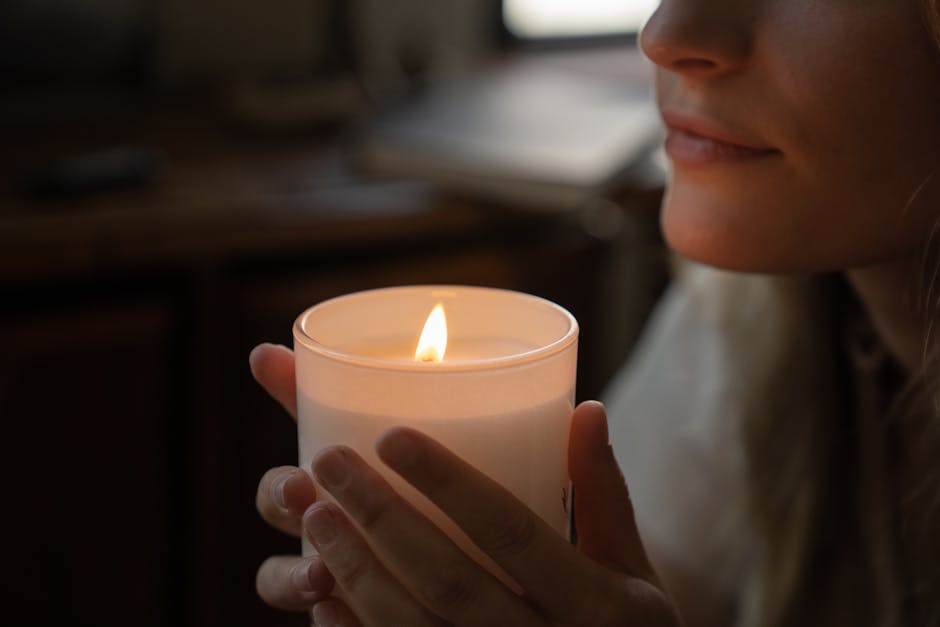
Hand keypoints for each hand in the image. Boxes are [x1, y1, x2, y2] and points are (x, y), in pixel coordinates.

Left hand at [251, 342, 681, 626]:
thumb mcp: (634, 572)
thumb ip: (605, 495)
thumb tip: (586, 409)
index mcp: (596, 605)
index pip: (510, 531)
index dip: (448, 483)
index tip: (389, 436)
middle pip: (447, 579)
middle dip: (381, 518)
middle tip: (330, 462)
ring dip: (356, 571)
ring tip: (316, 514)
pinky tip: (322, 595)